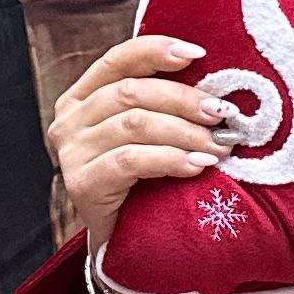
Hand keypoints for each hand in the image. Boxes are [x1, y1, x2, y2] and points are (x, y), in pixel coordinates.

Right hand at [47, 34, 223, 257]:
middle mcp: (70, 119)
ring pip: (134, 124)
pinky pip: (130, 160)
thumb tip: (216, 90)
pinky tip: (198, 165)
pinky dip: (170, 159)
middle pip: (131, 93)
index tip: (198, 54)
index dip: (156, 50)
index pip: (118, 60)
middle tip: (223, 114)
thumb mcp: (150, 136)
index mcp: (83, 97)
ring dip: (185, 132)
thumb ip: (163, 107)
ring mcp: (71, 151)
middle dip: (184, 100)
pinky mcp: (81, 183)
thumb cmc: (144, 183)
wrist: (125, 242)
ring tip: (219, 145)